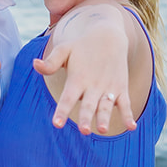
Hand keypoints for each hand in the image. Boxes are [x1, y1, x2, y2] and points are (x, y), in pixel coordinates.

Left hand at [33, 20, 135, 135]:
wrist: (109, 35)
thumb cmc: (82, 46)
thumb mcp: (64, 50)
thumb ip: (51, 62)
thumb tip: (34, 64)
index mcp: (77, 78)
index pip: (68, 98)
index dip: (62, 110)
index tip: (57, 124)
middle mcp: (93, 85)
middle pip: (88, 105)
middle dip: (86, 118)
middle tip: (84, 130)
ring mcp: (108, 87)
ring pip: (106, 106)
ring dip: (105, 117)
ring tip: (103, 129)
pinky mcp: (121, 88)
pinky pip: (125, 103)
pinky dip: (128, 114)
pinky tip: (131, 127)